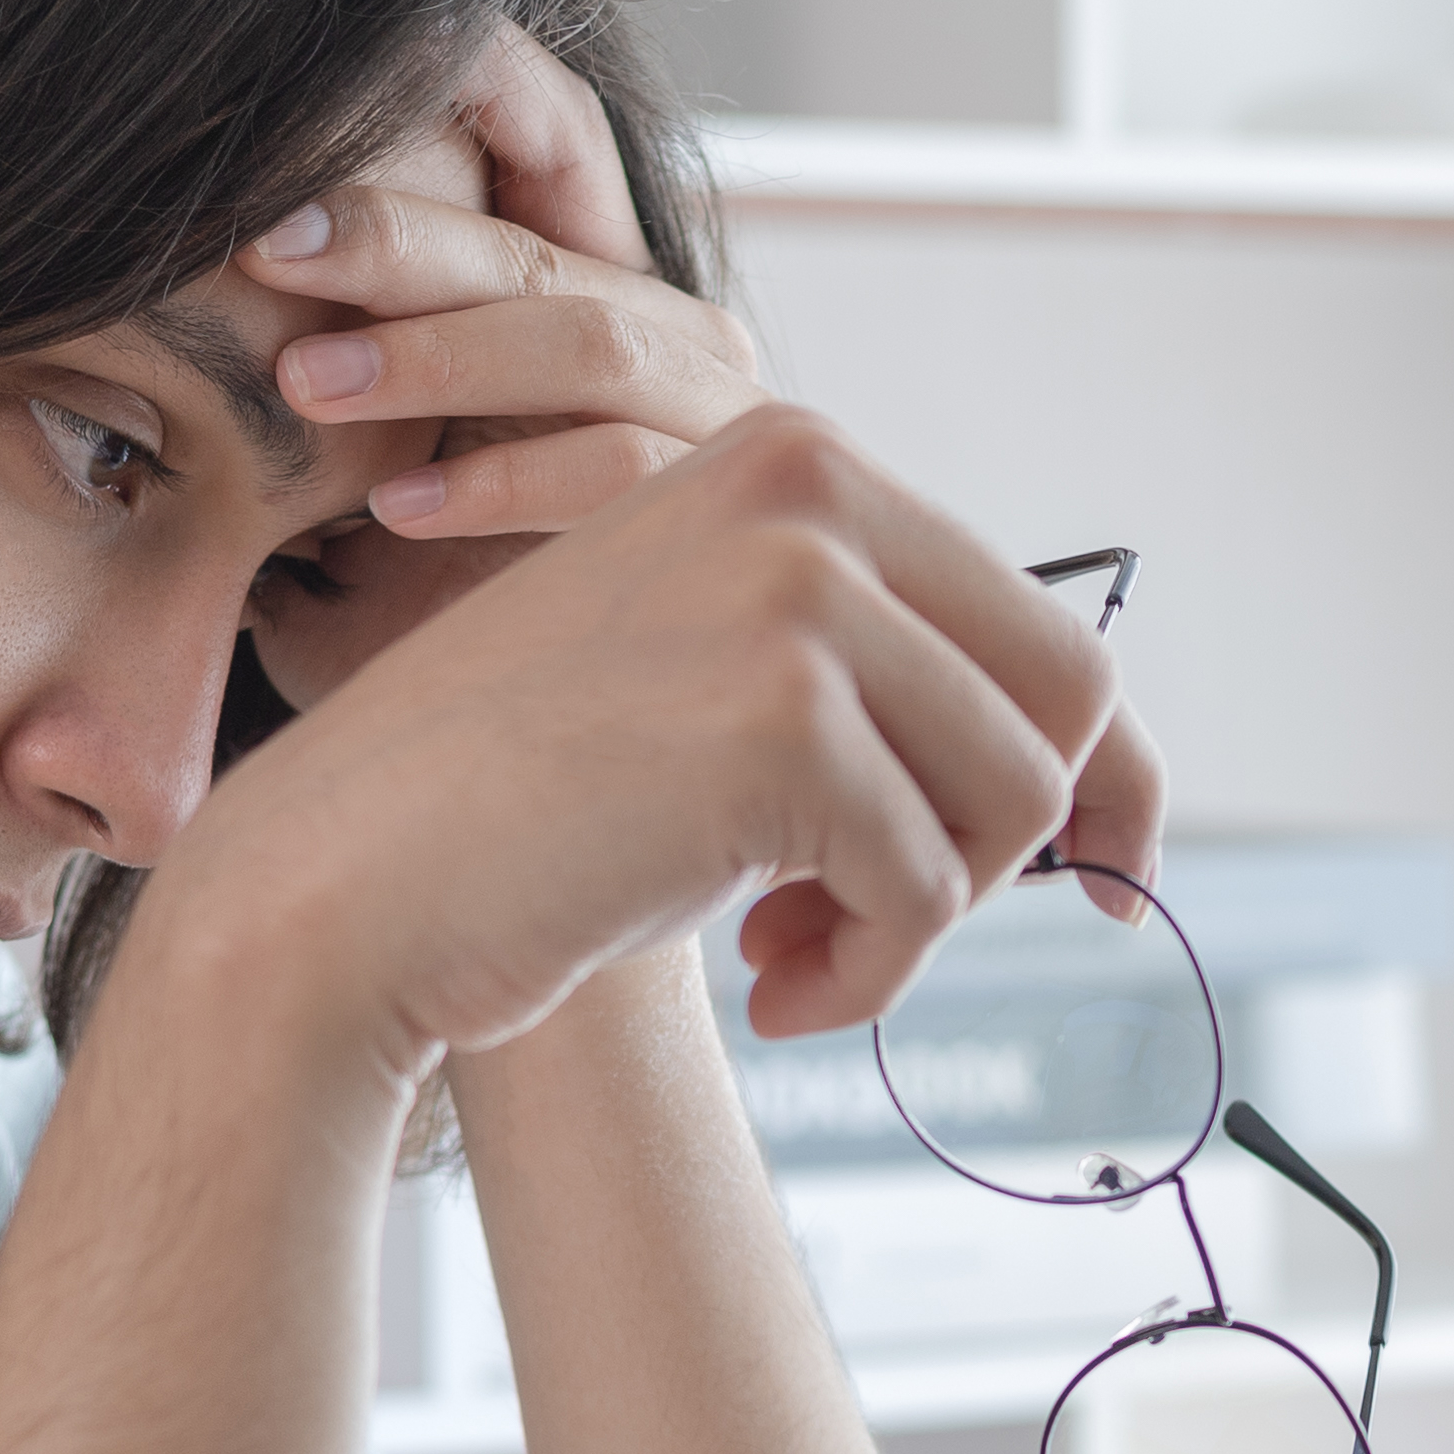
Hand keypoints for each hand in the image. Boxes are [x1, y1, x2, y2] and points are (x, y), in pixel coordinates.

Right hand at [144, 404, 1161, 1089]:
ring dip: (918, 923)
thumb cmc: (524, 815)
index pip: (1046, 628)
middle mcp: (811, 489)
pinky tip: (765, 993)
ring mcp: (799, 591)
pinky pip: (928, 888)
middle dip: (1002, 851)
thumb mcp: (725, 696)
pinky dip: (865, 975)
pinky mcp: (785, 716)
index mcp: (799, 461)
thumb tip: (1104, 776)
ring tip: (794, 959)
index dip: (1105, 778)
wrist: (339, 887)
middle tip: (869, 932)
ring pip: (1015, 801)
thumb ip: (882, 689)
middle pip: (1066, 702)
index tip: (1113, 882)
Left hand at [235, 24, 773, 703]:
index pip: (493, 229)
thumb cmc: (459, 636)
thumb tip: (212, 309)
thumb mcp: (392, 491)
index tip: (257, 223)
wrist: (562, 793)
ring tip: (305, 385)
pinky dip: (507, 480)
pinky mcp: (741, 513)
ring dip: (441, 356)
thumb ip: (350, 402)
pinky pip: (626, 466)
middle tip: (267, 254)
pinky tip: (400, 505)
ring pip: (591, 346)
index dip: (383, 212)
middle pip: (537, 264)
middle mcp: (685, 347)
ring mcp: (727, 422)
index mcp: (602, 308)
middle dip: (397, 251)